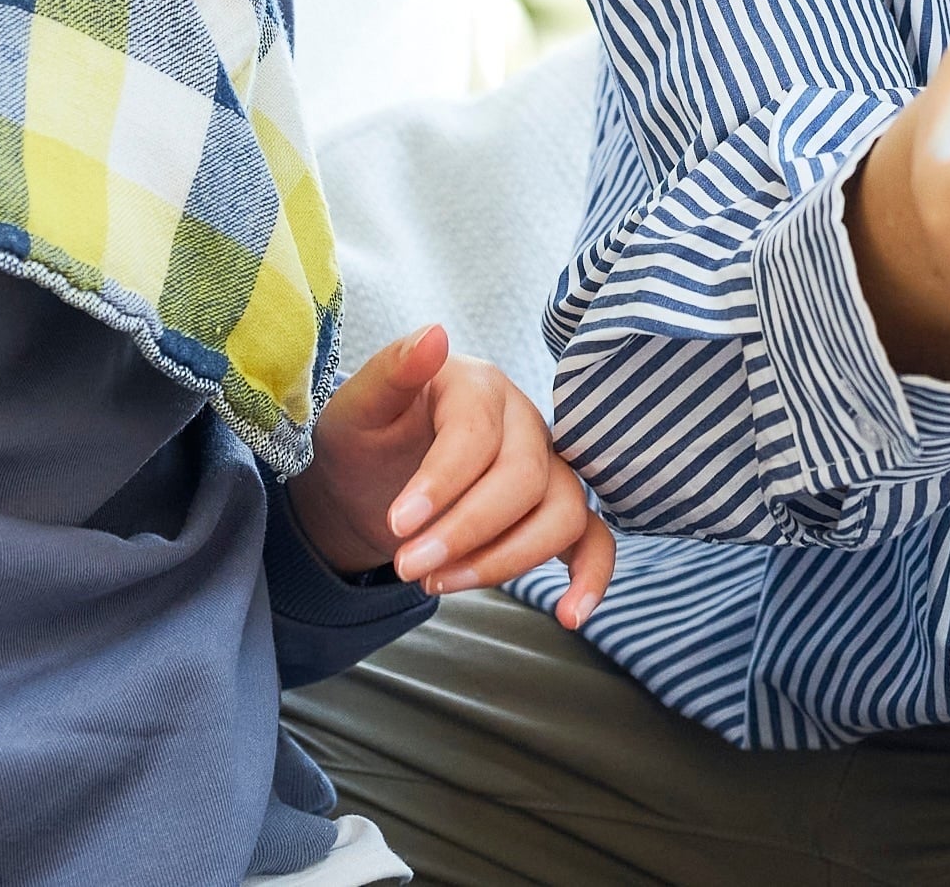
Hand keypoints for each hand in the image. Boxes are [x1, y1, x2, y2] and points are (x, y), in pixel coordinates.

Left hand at [288, 324, 615, 627]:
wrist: (369, 483)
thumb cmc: (364, 439)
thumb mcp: (356, 406)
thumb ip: (392, 370)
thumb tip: (435, 334)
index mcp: (478, 384)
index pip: (477, 434)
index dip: (442, 483)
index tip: (398, 525)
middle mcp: (525, 420)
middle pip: (523, 478)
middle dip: (465, 531)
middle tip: (408, 567)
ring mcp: (547, 466)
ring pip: (562, 512)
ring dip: (505, 560)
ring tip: (439, 586)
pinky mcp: (554, 510)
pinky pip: (593, 539)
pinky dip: (591, 576)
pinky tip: (571, 615)